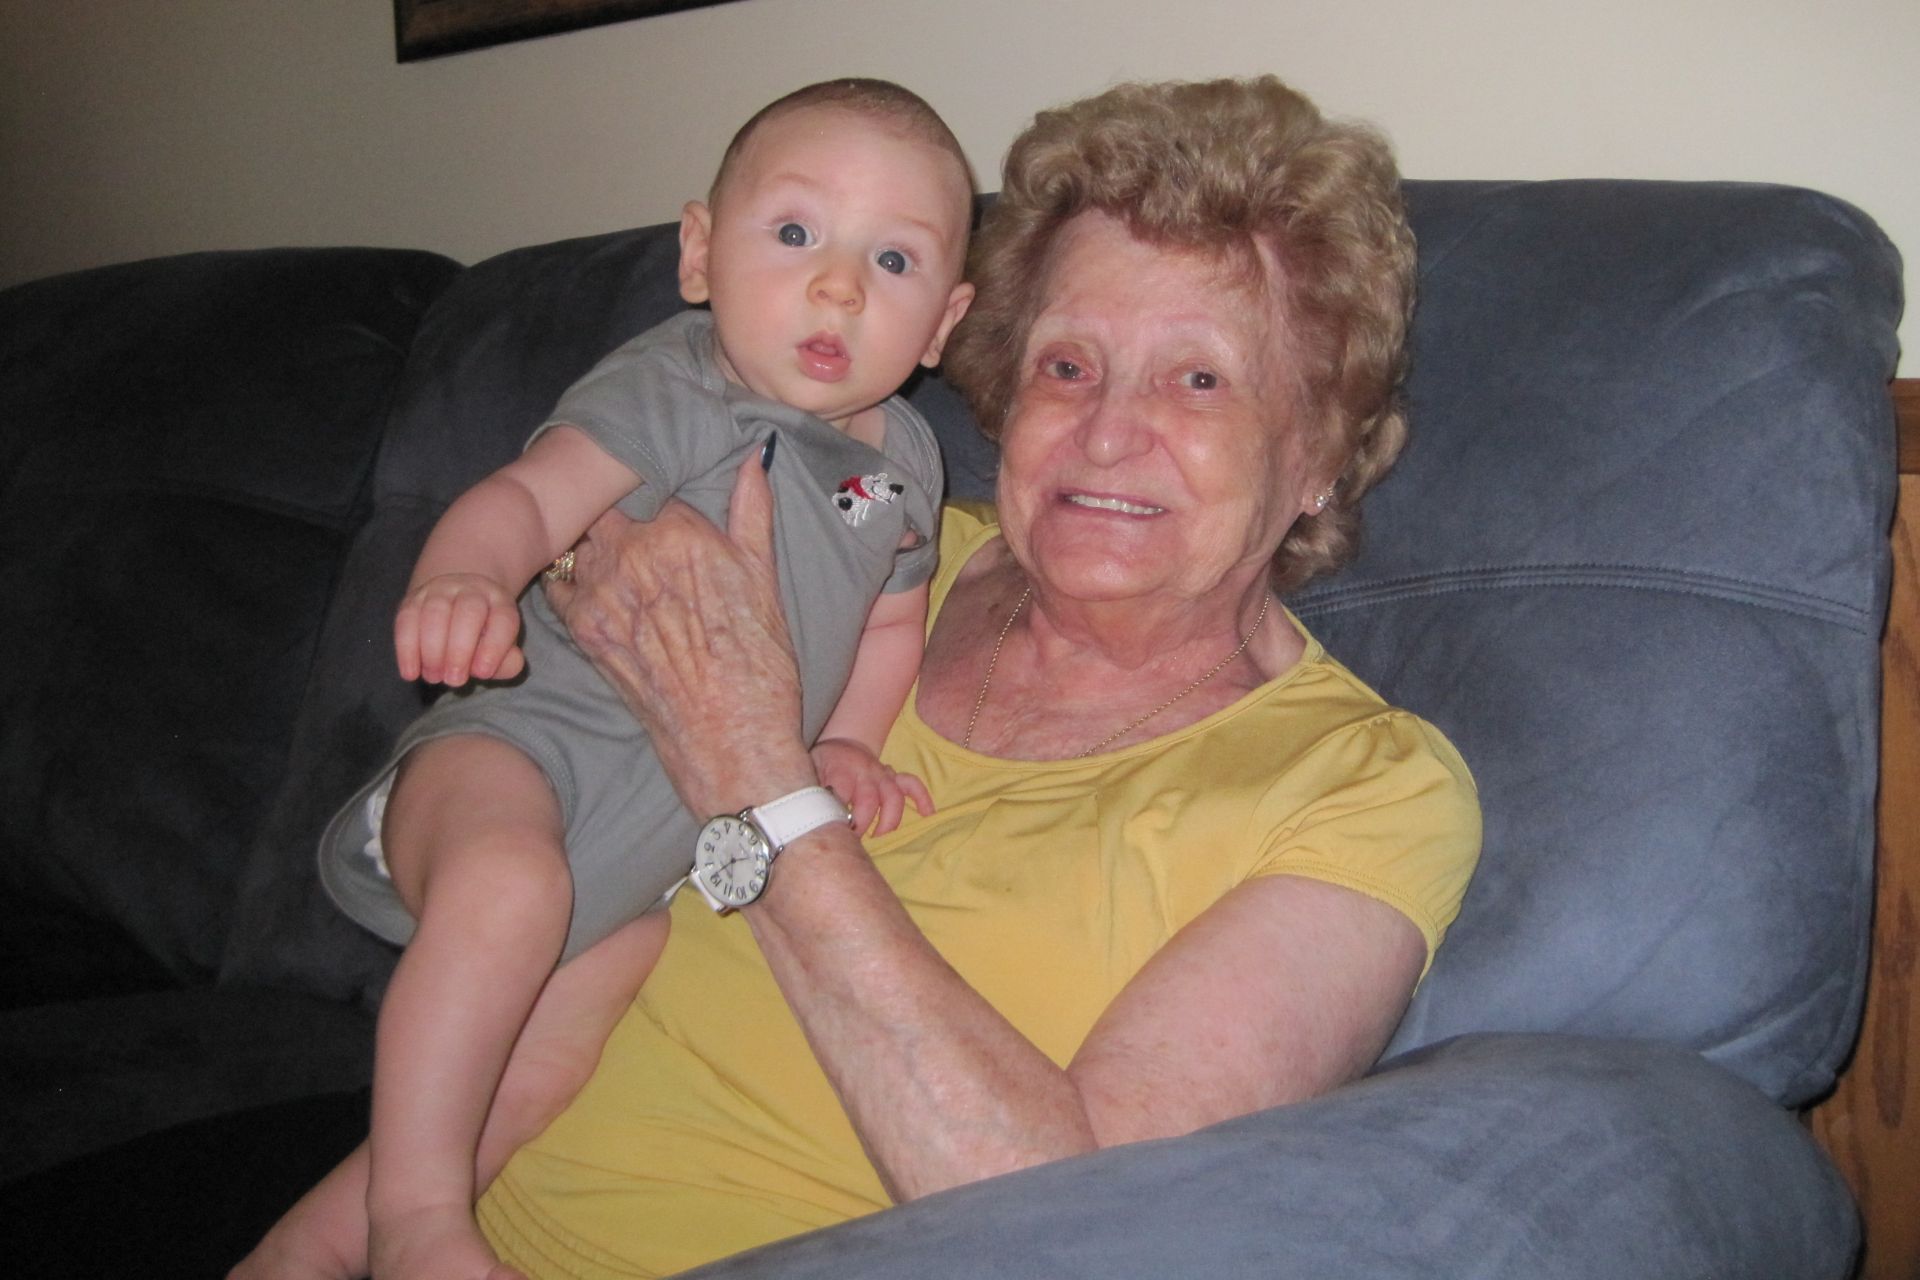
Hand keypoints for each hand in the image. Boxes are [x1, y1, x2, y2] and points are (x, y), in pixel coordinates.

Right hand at [395, 572, 525, 685]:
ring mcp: (440, 591)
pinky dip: (407, 648)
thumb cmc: (483, 638)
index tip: (483, 674)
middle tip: (454, 680)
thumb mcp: (501, 649)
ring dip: (432, 650)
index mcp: (500, 602)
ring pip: (435, 613)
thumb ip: (506, 662)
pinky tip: (411, 672)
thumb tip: (494, 668)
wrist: (455, 603)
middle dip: (460, 649)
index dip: (494, 647)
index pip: (503, 619)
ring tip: (434, 677)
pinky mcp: (413, 600)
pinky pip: (406, 620)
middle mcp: (472, 590)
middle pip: (469, 611)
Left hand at [547, 452, 816, 816]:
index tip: (673, 528)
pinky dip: (571, 582)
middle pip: (612, 512)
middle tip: (643, 547)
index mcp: (682, 531)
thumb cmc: (758, 662)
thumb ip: (751, 512)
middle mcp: (634, 551)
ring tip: (622, 571)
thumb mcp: (764, 579)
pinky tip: (595, 595)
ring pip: (583, 543)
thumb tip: (755, 457)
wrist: (728, 737)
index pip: (661, 495)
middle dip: (625, 523)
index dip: (667, 512)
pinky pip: (560, 585)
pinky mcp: (581, 627)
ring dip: (596, 549)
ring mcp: (602, 589)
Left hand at [812, 738, 932, 836]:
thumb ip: (811, 793)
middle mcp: (864, 772)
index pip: (840, 794)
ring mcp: (882, 774)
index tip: (832, 832)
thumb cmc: (823, 765)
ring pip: (893, 795)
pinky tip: (927, 814)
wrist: (843, 744)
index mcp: (840, 771)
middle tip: (851, 840)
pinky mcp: (894, 777)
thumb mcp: (809, 772)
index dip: (837, 816)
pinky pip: (912, 784)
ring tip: (879, 835)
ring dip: (889, 819)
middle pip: (868, 799)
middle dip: (861, 823)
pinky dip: (922, 798)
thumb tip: (805, 818)